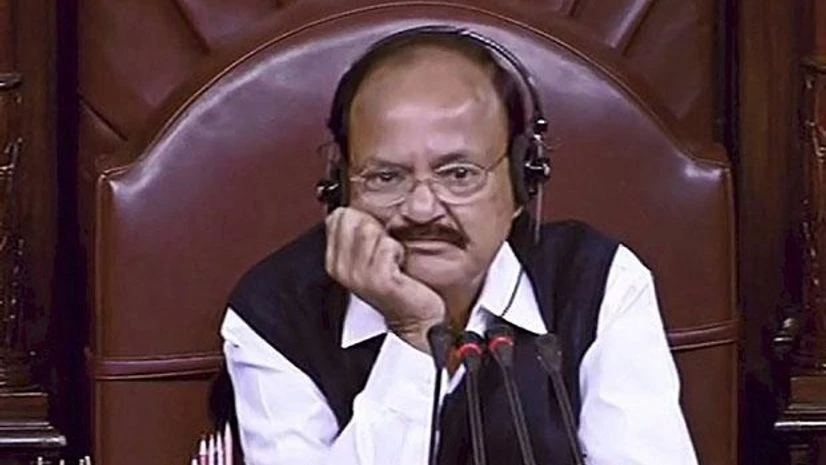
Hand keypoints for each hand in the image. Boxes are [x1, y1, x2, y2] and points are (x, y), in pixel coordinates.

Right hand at [325, 207, 445, 351]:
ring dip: (388, 241)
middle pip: (354, 218)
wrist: (415, 317)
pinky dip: (399, 251)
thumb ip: (358, 234)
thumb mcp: (369, 258)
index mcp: (335, 262)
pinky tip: (400, 267)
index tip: (372, 238)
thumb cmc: (397, 287)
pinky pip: (388, 245)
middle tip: (385, 251)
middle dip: (375, 227)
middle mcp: (343, 269)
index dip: (361, 219)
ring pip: (371, 230)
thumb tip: (353, 208)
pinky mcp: (379, 280)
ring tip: (392, 260)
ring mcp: (360, 276)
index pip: (338, 216)